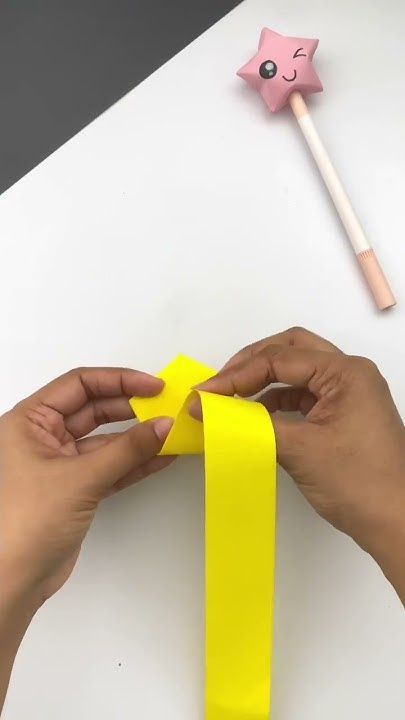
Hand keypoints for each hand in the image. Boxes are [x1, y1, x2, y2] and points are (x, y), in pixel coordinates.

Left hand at [0, 367, 172, 605]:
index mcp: (29, 421)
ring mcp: (59, 463)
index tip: (153, 386)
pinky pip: (109, 466)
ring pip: (105, 439)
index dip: (118, 381)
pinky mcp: (74, 489)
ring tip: (171, 432)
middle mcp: (42, 437)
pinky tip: (161, 457)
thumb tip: (163, 426)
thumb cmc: (23, 524)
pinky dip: (134, 462)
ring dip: (137, 437)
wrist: (12, 580)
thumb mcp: (80, 478)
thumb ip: (126, 450)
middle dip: (131, 408)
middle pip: (94, 409)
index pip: (79, 384)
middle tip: (166, 408)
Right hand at [198, 328, 404, 599]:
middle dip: (250, 364)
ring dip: (261, 381)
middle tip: (219, 384)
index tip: (205, 394)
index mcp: (346, 373)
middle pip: (290, 350)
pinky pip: (302, 395)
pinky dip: (275, 400)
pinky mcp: (342, 414)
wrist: (396, 523)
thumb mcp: (301, 450)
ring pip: (296, 371)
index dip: (237, 375)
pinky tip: (252, 415)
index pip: (281, 359)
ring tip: (228, 398)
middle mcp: (349, 375)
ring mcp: (348, 394)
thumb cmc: (359, 484)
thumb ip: (254, 425)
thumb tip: (213, 412)